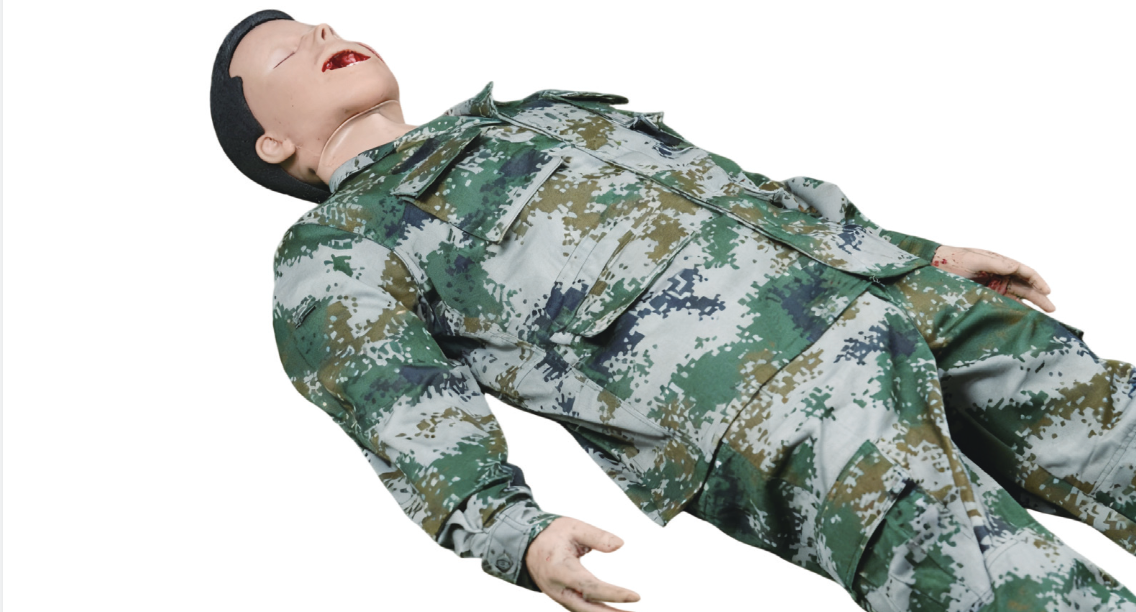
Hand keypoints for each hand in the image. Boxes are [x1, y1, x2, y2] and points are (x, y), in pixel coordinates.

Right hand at [525, 517, 640, 610]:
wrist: (527, 545)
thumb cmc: (550, 536)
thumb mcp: (574, 528)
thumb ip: (597, 536)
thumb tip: (619, 544)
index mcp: (561, 570)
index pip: (591, 587)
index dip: (614, 594)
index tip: (635, 596)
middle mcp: (559, 588)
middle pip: (588, 609)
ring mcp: (559, 596)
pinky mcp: (563, 598)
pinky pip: (581, 610)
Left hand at [931, 245, 1054, 312]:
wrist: (934, 268)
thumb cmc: (953, 260)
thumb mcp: (973, 260)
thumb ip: (994, 263)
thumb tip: (1014, 267)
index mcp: (1001, 263)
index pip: (1025, 272)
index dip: (1037, 281)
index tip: (1047, 291)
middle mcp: (1000, 275)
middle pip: (1025, 287)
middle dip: (1039, 297)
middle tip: (1052, 309)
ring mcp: (994, 287)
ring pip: (1017, 297)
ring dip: (1029, 306)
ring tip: (1043, 317)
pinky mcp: (985, 297)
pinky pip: (1003, 305)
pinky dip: (1013, 311)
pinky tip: (1021, 319)